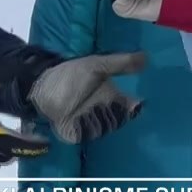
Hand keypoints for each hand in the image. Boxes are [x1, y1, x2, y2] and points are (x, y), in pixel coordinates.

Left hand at [27, 52, 147, 143]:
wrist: (43, 86)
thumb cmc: (71, 74)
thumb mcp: (98, 65)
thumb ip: (122, 63)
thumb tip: (147, 57)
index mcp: (113, 96)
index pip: (131, 107)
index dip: (135, 107)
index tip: (136, 103)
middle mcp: (105, 111)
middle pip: (120, 119)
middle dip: (115, 112)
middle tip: (107, 102)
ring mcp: (92, 123)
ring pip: (107, 127)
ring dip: (100, 116)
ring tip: (90, 106)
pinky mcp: (79, 134)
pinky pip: (91, 133)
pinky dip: (88, 124)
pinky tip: (81, 115)